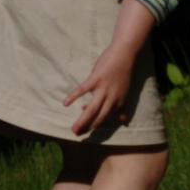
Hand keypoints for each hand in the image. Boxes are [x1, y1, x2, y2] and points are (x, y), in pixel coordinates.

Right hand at [65, 0, 156, 134]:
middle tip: (77, 135)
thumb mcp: (124, 92)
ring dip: (83, 120)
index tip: (86, 127)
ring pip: (92, 109)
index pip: (106, 117)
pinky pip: (83, 89)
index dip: (95, 123)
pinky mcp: (96, 78)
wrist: (124, 55)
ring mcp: (103, 89)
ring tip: (74, 129)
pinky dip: (73, 96)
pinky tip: (65, 103)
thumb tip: (121, 120)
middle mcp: (112, 98)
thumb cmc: (122, 73)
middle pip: (99, 117)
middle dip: (88, 127)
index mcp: (118, 102)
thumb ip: (121, 107)